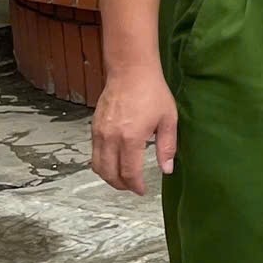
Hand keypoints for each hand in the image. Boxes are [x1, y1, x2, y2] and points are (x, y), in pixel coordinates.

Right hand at [90, 64, 176, 195]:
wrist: (131, 71)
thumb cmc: (152, 92)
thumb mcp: (168, 119)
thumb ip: (167, 147)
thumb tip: (167, 170)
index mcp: (131, 138)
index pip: (129, 172)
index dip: (136, 186)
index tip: (142, 191)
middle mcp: (111, 138)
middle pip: (109, 174)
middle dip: (121, 185)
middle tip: (132, 187)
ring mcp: (99, 133)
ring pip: (97, 166)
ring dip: (109, 177)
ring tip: (122, 178)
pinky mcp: (94, 127)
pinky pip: (94, 153)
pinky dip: (102, 164)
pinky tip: (114, 162)